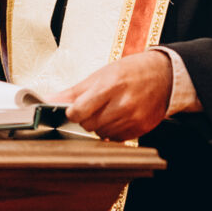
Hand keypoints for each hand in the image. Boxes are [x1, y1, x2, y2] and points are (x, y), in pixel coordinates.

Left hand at [47, 50, 174, 140]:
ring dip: (100, 125)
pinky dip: (113, 131)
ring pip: (101, 134)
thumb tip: (47, 101)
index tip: (75, 109)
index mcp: (109, 86)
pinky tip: (119, 117)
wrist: (164, 76)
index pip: (79, 111)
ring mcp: (133, 118)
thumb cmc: (130, 72)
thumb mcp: (100, 75)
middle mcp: (123, 104)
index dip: (74, 112)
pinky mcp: (141, 129)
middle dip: (87, 118)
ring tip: (109, 110)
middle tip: (95, 106)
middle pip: (89, 125)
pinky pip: (116, 139)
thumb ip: (73, 92)